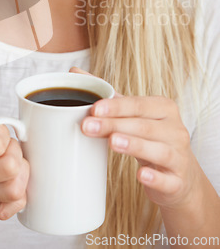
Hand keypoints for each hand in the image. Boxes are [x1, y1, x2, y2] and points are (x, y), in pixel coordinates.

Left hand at [70, 67, 200, 210]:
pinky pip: (168, 180)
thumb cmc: (150, 137)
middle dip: (114, 125)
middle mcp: (175, 130)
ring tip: (112, 142)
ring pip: (158, 150)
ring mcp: (178, 156)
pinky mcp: (178, 182)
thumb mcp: (133, 114)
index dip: (116, 107)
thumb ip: (107, 96)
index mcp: (163, 108)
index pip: (138, 105)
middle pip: (143, 126)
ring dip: (134, 145)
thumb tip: (74, 72)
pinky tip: (140, 175)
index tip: (94, 108)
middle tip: (88, 127)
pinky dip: (155, 177)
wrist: (179, 174)